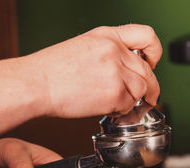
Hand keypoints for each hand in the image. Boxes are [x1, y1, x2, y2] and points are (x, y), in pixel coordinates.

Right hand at [26, 24, 161, 117]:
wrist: (35, 84)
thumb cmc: (52, 70)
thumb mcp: (84, 47)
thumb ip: (109, 52)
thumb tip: (126, 68)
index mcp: (107, 36)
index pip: (147, 36)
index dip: (155, 52)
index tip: (152, 63)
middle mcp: (115, 51)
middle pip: (148, 71)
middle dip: (150, 87)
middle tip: (148, 96)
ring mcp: (116, 71)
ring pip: (142, 89)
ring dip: (134, 100)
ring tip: (117, 103)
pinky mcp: (114, 93)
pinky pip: (129, 105)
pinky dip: (122, 110)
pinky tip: (108, 108)